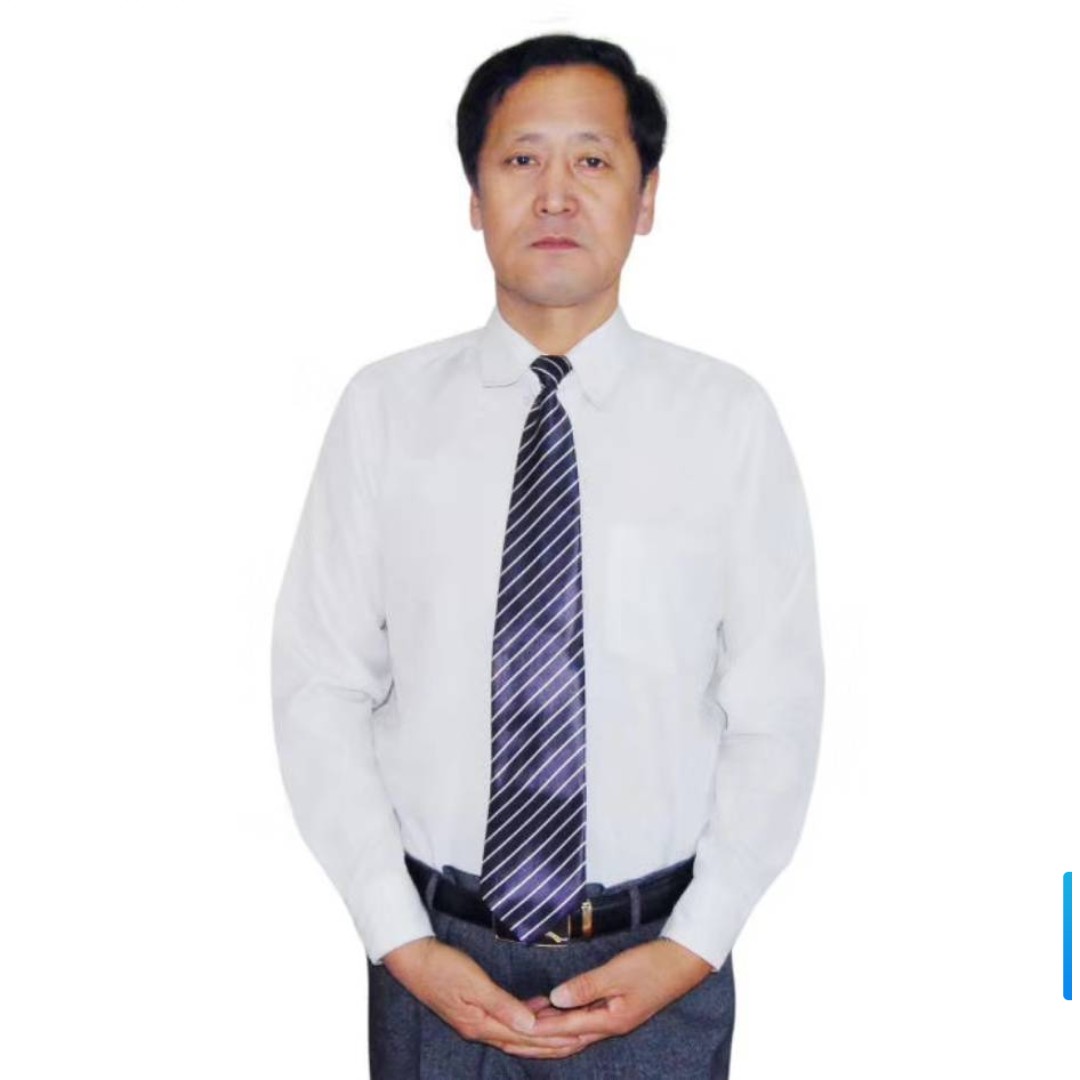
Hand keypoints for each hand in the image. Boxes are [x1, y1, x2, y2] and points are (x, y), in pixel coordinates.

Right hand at [381, 937, 584, 1058]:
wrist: (412, 959)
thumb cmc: (441, 967)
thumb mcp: (473, 983)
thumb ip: (502, 1005)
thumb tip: (529, 1026)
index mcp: (480, 1024)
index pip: (524, 1037)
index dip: (551, 1039)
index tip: (576, 1037)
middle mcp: (479, 1028)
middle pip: (522, 1042)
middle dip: (551, 1044)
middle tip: (579, 1040)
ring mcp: (475, 1020)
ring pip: (515, 1032)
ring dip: (540, 1034)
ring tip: (566, 1029)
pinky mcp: (473, 1009)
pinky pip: (506, 1019)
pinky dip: (525, 1018)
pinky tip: (538, 1010)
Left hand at [511, 938, 713, 1055]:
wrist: (684, 962)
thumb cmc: (653, 965)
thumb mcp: (618, 973)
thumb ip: (587, 986)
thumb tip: (556, 997)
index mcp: (611, 1021)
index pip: (566, 1028)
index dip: (540, 1027)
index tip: (515, 1028)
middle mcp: (611, 1026)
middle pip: (568, 1039)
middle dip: (540, 1039)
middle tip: (511, 1036)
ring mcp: (615, 1019)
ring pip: (575, 1031)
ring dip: (551, 1029)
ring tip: (524, 1023)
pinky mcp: (617, 1009)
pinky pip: (584, 1020)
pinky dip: (565, 1019)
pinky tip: (553, 1009)